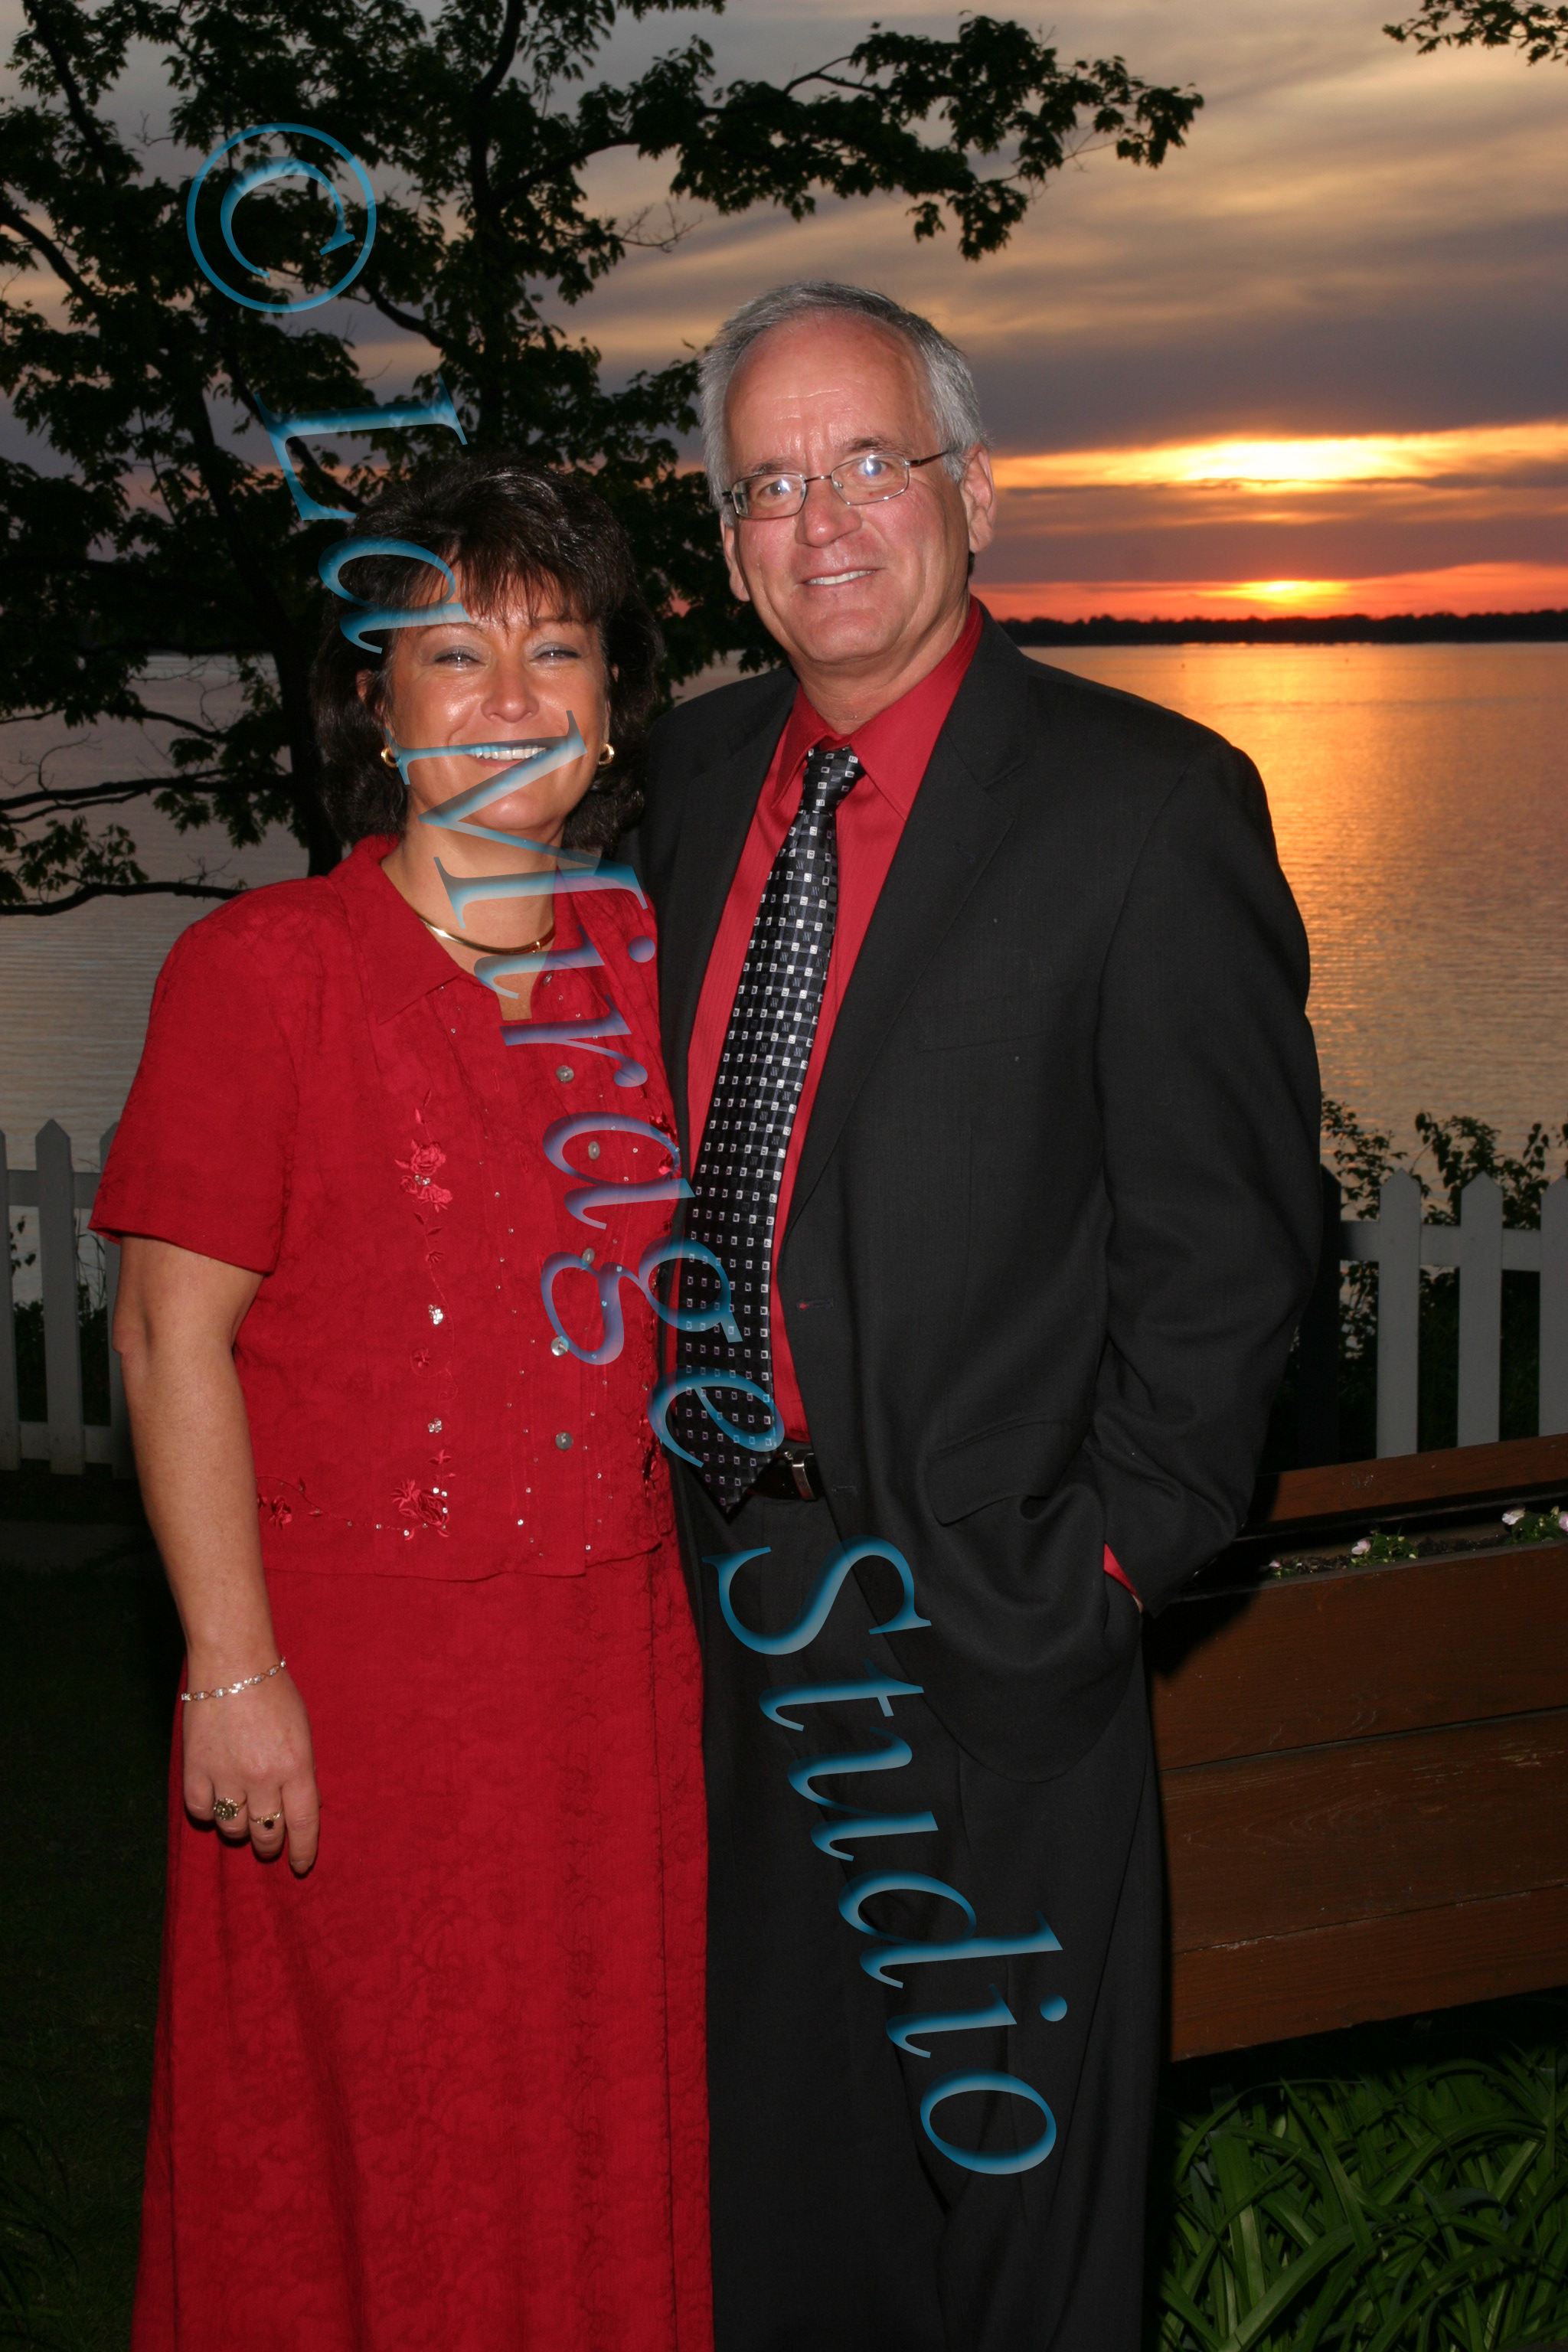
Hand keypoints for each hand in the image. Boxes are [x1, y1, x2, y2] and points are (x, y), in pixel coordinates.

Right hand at [183, 1664, 320, 1874]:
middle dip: (270, 1844)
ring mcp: (226, 1776)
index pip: (303, 1825)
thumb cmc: (274, 1694)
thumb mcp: (302, 1733)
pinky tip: (217, 1803)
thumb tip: (303, 1810)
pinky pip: (202, 1812)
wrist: (232, 1664)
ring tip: (242, 1816)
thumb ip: (302, 1773)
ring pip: (233, 1829)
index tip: (300, 1866)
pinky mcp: (195, 1770)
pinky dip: (209, 1814)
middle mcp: (262, 1778)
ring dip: (240, 1829)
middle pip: (267, 1833)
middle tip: (269, 1843)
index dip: (303, 1852)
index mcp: (296, 1766)